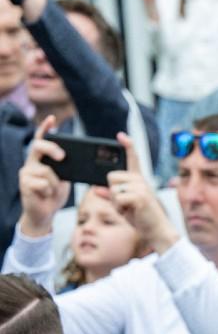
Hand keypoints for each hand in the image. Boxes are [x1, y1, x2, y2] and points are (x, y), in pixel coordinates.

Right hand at [17, 116, 70, 237]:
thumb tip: (78, 159)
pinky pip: (43, 184)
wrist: (45, 213)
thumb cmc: (55, 194)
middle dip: (52, 148)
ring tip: (51, 191)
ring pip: (46, 171)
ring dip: (55, 184)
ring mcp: (26, 172)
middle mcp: (31, 162)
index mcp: (42, 158)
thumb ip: (66, 167)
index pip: (42, 139)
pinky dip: (49, 192)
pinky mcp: (24, 183)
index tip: (52, 119)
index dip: (45, 128)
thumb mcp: (64, 178)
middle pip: (38, 146)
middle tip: (62, 157)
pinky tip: (44, 196)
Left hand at [107, 133, 177, 251]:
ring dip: (116, 202)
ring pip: (113, 188)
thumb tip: (96, 189)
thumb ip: (111, 196)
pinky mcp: (139, 196)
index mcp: (139, 179)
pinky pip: (117, 197)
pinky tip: (130, 212)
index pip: (133, 158)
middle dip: (113, 192)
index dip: (127, 145)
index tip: (121, 135)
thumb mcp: (124, 206)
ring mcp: (141, 187)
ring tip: (129, 209)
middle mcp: (141, 180)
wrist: (157, 230)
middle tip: (126, 204)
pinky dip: (119, 207)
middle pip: (111, 177)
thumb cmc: (142, 218)